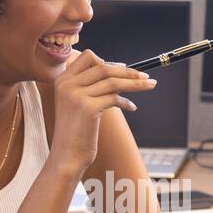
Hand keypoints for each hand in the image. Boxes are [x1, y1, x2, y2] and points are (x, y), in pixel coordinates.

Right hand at [49, 49, 155, 175]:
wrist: (66, 155)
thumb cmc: (76, 131)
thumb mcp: (76, 103)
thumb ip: (89, 85)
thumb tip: (117, 70)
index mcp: (62, 80)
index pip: (88, 56)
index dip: (108, 61)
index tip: (123, 68)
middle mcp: (67, 84)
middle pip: (104, 67)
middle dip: (128, 71)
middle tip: (145, 76)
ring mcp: (76, 95)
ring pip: (113, 81)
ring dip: (135, 83)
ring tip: (150, 85)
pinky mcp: (88, 108)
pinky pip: (114, 98)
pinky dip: (126, 102)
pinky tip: (132, 108)